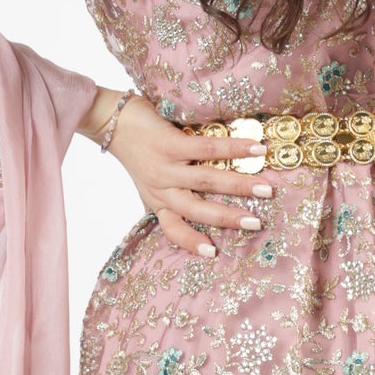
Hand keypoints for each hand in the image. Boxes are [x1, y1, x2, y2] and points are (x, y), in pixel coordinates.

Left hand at [80, 88, 274, 257]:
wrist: (109, 120)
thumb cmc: (136, 148)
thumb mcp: (148, 179)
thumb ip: (170, 190)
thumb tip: (208, 195)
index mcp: (157, 201)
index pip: (173, 229)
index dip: (192, 243)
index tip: (214, 254)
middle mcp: (161, 189)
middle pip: (197, 210)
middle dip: (229, 218)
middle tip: (256, 223)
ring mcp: (164, 167)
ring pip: (206, 182)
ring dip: (238, 186)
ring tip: (265, 189)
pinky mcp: (169, 144)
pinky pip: (206, 149)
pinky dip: (233, 150)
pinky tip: (254, 149)